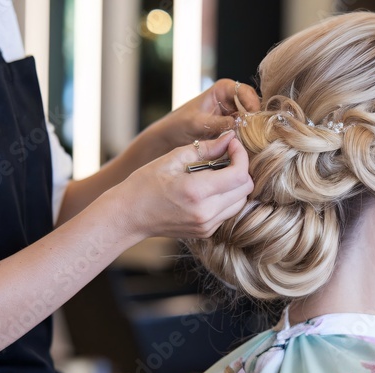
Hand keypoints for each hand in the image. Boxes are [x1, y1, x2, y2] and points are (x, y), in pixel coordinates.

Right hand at [118, 131, 253, 238]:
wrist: (129, 216)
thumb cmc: (145, 184)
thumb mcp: (172, 159)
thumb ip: (205, 149)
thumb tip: (229, 138)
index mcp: (197, 192)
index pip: (239, 175)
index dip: (241, 156)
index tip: (232, 144)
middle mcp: (206, 213)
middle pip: (245, 189)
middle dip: (241, 168)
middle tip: (226, 155)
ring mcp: (207, 225)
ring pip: (240, 202)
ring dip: (235, 184)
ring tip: (217, 172)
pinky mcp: (206, 232)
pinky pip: (228, 212)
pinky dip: (226, 197)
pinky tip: (210, 188)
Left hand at [147, 78, 261, 152]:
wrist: (173, 137)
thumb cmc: (181, 124)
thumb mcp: (197, 123)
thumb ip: (217, 123)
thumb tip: (238, 125)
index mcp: (224, 89)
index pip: (245, 92)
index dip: (252, 104)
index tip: (252, 118)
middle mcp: (233, 99)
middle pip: (254, 106)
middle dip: (255, 119)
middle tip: (256, 134)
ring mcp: (236, 114)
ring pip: (253, 120)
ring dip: (253, 131)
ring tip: (252, 143)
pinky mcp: (236, 129)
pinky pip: (248, 132)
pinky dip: (249, 140)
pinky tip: (248, 148)